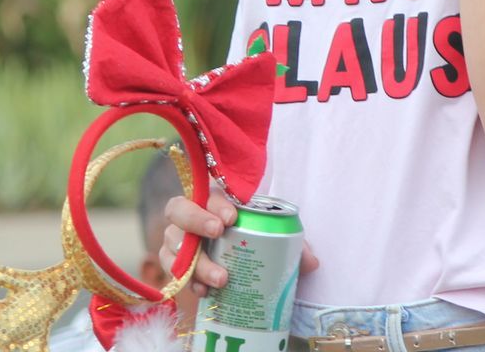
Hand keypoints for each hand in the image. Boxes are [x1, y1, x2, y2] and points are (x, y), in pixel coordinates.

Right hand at [159, 185, 318, 295]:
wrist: (238, 269)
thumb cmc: (255, 243)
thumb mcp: (275, 240)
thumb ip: (293, 246)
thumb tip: (312, 263)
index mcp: (214, 201)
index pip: (207, 192)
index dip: (215, 203)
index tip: (231, 217)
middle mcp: (190, 216)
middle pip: (177, 209)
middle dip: (195, 220)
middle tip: (218, 233)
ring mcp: (179, 241)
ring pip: (172, 243)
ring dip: (195, 262)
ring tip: (221, 279)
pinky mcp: (175, 266)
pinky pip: (172, 272)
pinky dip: (187, 282)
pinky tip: (205, 293)